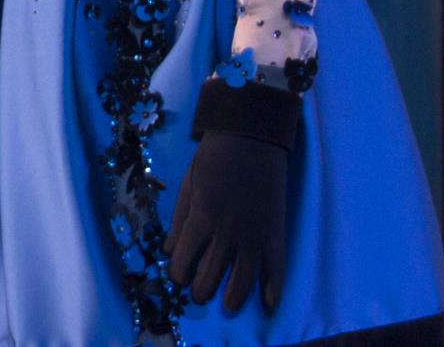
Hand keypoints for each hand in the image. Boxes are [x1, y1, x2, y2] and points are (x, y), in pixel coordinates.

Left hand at [167, 130, 288, 313]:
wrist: (251, 137)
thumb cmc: (213, 158)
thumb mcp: (188, 187)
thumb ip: (179, 221)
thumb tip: (167, 250)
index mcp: (201, 219)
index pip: (183, 262)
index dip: (178, 275)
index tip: (179, 277)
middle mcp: (227, 232)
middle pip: (211, 277)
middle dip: (201, 290)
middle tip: (199, 294)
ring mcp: (254, 234)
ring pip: (243, 279)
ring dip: (233, 298)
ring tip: (226, 304)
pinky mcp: (275, 231)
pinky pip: (276, 267)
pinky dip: (273, 289)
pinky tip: (268, 305)